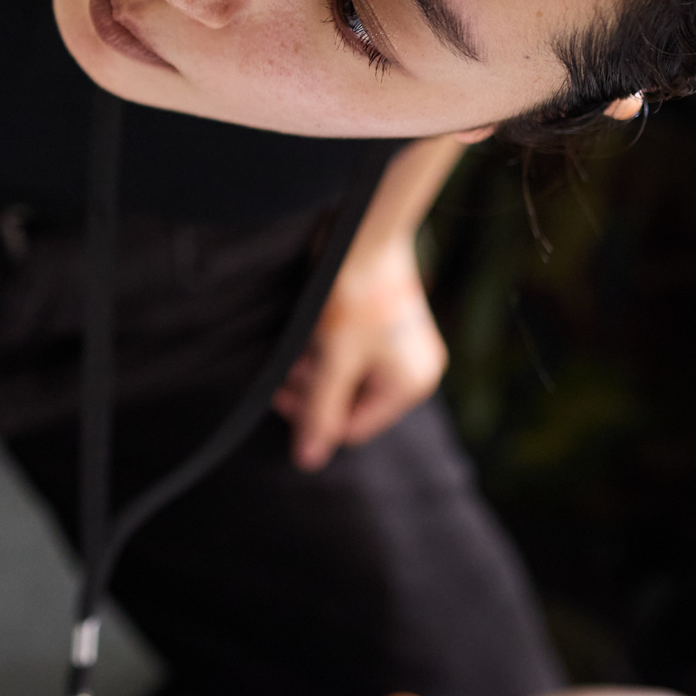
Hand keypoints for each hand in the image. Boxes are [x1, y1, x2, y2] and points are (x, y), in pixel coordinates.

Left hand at [272, 236, 445, 471]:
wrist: (367, 233)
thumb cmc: (354, 295)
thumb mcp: (332, 358)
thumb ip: (319, 410)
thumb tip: (308, 462)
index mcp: (410, 386)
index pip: (352, 427)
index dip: (311, 416)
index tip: (279, 392)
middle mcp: (417, 371)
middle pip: (352, 402)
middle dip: (315, 389)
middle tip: (285, 368)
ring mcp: (407, 348)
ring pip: (351, 377)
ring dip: (319, 368)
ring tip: (298, 346)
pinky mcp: (393, 326)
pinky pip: (358, 354)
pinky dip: (333, 350)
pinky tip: (313, 332)